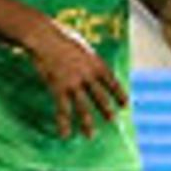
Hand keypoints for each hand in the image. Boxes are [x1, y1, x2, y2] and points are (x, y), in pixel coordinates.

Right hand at [25, 22, 128, 136]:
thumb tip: (87, 57)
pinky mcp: (59, 88)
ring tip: (90, 135)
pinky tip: (65, 135)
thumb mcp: (80, 43)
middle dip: (106, 110)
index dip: (119, 94)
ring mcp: (74, 83)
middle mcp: (88, 75)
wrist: (44, 37)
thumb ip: (86, 55)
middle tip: (112, 120)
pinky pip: (63, 110)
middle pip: (100, 97)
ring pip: (83, 108)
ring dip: (88, 123)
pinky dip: (64, 124)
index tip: (126, 104)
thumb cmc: (59, 35)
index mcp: (96, 62)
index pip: (112, 82)